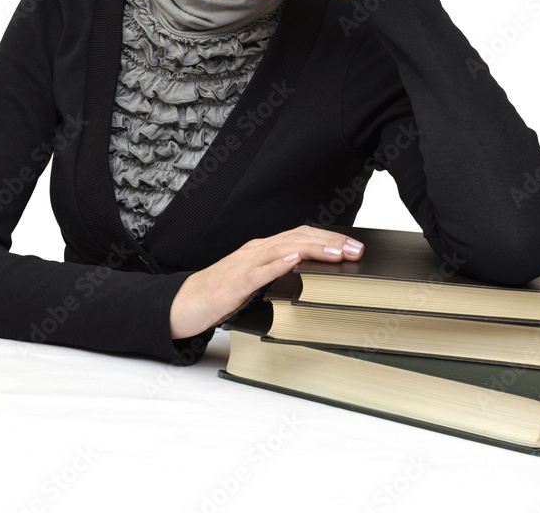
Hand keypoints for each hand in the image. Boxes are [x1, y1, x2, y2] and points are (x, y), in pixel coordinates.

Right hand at [169, 225, 364, 339]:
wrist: (182, 304)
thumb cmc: (219, 295)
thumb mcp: (255, 283)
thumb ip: (278, 276)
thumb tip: (312, 277)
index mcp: (262, 251)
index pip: (301, 236)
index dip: (329, 238)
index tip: (355, 247)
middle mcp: (255, 251)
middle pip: (297, 238)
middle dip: (330, 242)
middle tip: (357, 251)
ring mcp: (244, 265)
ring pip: (283, 249)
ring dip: (313, 249)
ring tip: (337, 252)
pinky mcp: (233, 284)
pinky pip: (258, 272)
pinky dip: (278, 264)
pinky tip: (294, 261)